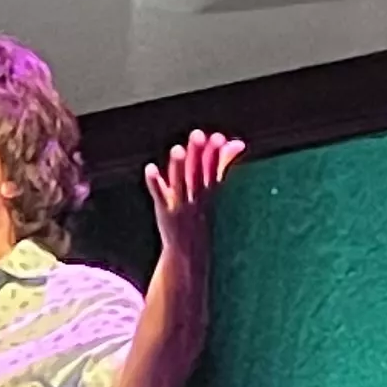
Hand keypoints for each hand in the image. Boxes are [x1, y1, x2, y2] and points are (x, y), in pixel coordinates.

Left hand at [146, 129, 243, 255]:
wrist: (189, 253)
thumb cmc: (201, 215)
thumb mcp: (214, 190)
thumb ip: (222, 164)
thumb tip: (237, 142)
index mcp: (211, 192)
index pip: (214, 169)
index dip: (216, 154)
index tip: (219, 137)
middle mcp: (197, 198)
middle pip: (198, 173)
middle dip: (198, 154)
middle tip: (198, 134)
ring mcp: (180, 205)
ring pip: (180, 183)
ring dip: (179, 166)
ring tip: (177, 149)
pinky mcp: (165, 211)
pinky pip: (159, 195)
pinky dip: (155, 182)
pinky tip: (149, 168)